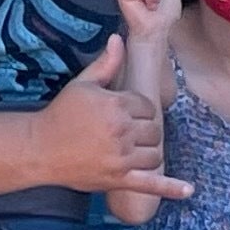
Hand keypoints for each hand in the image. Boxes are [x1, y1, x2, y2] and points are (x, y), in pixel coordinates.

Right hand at [36, 38, 184, 199]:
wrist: (40, 148)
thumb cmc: (61, 113)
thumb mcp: (82, 84)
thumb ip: (106, 63)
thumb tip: (119, 38)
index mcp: (116, 105)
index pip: (147, 106)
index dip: (137, 109)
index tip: (121, 112)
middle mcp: (122, 131)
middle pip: (154, 130)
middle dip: (142, 129)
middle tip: (122, 131)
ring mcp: (122, 158)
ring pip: (155, 153)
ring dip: (148, 151)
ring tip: (131, 149)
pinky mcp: (119, 180)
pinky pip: (151, 184)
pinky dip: (171, 188)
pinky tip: (188, 191)